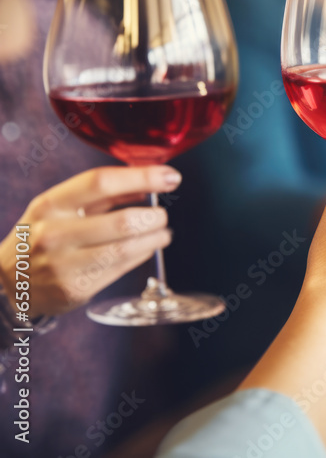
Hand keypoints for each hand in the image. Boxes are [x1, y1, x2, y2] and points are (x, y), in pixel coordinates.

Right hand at [0, 166, 179, 316]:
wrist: (12, 280)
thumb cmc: (44, 234)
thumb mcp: (61, 206)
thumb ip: (104, 194)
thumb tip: (148, 182)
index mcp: (50, 204)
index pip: (100, 182)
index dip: (142, 177)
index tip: (170, 176)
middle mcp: (53, 233)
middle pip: (122, 221)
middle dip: (154, 217)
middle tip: (162, 215)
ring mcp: (63, 264)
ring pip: (127, 248)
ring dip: (155, 238)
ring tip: (162, 233)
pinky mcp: (76, 289)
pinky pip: (122, 268)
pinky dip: (142, 255)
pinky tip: (146, 248)